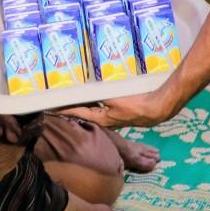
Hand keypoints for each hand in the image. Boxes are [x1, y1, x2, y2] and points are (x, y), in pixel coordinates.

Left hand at [62, 84, 181, 128]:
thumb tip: (84, 91)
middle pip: (84, 112)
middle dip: (73, 107)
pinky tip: (95, 96)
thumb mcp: (115, 98)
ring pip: (93, 110)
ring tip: (74, 97)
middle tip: (60, 101)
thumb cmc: (135, 105)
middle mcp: (105, 119)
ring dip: (84, 104)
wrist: (156, 109)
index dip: (65, 110)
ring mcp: (113, 117)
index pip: (78, 113)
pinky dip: (95, 102)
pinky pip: (102, 106)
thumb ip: (99, 95)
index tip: (52, 107)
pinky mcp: (120, 113)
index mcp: (101, 118)